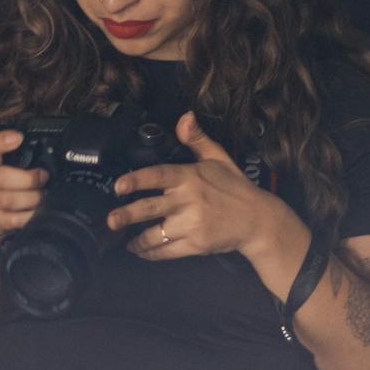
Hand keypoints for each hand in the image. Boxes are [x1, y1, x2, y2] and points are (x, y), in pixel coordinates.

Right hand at [0, 128, 47, 240]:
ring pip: (8, 200)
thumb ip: (19, 154)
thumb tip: (47, 147)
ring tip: (42, 195)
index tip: (17, 137)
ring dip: (32, 197)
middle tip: (43, 176)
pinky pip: (15, 220)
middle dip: (27, 178)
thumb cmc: (2, 184)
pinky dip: (30, 215)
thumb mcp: (4, 165)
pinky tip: (37, 210)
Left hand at [107, 111, 273, 259]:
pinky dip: (151, 253)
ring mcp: (192, 225)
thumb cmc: (235, 187)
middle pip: (151, 209)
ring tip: (123, 240)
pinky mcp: (196, 245)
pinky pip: (167, 252)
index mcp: (190, 177)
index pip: (159, 175)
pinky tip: (140, 251)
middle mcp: (189, 201)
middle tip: (110, 220)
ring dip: (137, 240)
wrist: (258, 221)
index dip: (137, 180)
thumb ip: (197, 139)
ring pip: (156, 235)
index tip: (118, 186)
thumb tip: (184, 116)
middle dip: (127, 215)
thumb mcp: (218, 158)